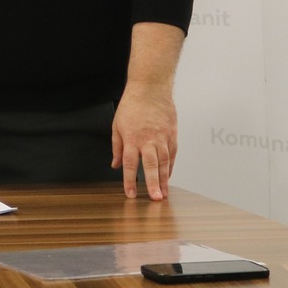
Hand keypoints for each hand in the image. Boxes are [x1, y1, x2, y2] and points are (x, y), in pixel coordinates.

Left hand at [111, 84, 177, 199]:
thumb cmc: (132, 105)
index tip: (130, 194)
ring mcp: (162, 137)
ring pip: (164, 162)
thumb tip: (115, 164)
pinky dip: (170, 167)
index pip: (130, 164)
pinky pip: (172, 154)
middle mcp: (148, 140)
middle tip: (155, 199)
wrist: (150, 88)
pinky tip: (167, 177)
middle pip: (150, 165)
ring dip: (164, 179)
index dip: (129, 181)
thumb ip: (117, 147)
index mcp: (131, 138)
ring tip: (164, 193)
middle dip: (152, 183)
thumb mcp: (117, 125)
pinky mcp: (172, 134)